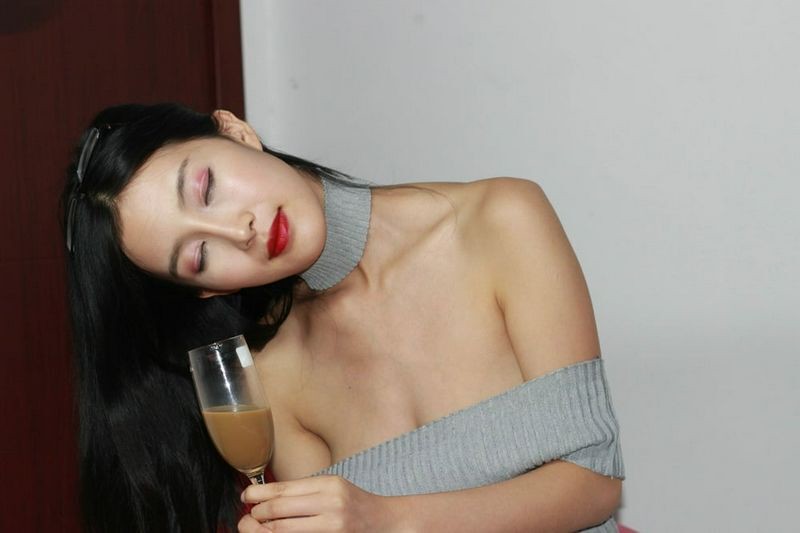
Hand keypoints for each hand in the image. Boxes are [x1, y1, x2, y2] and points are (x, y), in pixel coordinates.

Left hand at [238, 475, 407, 532]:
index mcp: (328, 484)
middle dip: (257, 515)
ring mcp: (332, 526)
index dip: (258, 494)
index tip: (245, 496)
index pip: (283, 489)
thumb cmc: (354, 503)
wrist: (386, 521)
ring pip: (283, 530)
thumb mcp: (332, 487)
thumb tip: (266, 497)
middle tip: (249, 517)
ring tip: (259, 527)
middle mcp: (330, 504)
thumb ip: (304, 491)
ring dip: (265, 530)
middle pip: (279, 510)